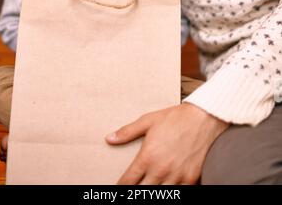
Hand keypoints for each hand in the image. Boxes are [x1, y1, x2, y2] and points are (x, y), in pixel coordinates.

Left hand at [106, 103, 228, 184]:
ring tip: (150, 187)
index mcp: (147, 156)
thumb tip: (109, 138)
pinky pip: (179, 194)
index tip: (118, 187)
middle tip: (134, 187)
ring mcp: (177, 176)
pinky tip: (167, 187)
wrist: (203, 118)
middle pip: (142, 193)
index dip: (120, 187)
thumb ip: (127, 132)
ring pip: (160, 195)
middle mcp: (161, 169)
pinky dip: (172, 192)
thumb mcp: (148, 120)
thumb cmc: (175, 118)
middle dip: (136, 192)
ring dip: (153, 192)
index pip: (128, 181)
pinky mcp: (191, 179)